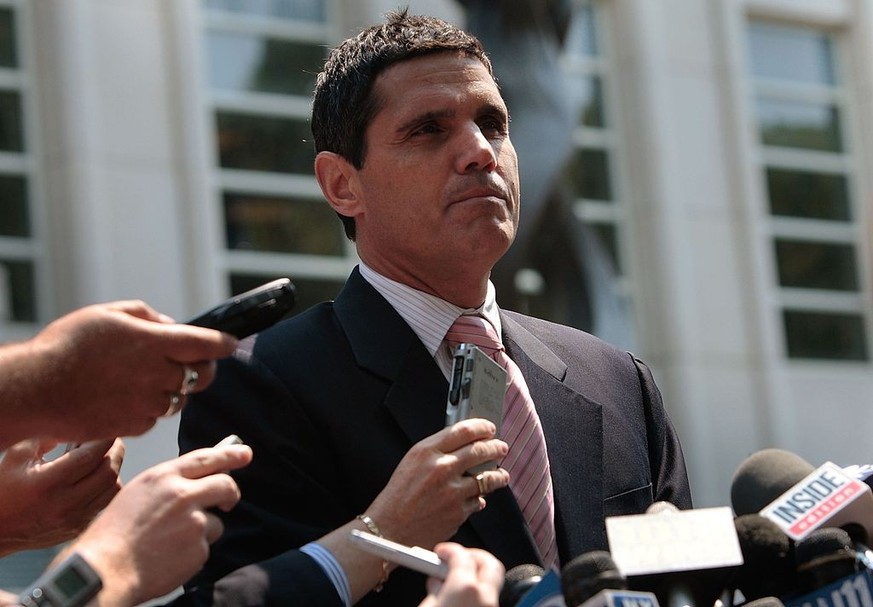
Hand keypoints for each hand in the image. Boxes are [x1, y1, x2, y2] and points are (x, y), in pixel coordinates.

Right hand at [0, 438, 123, 556]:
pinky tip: (95, 475)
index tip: (106, 426)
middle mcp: (64, 504)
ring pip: (112, 488)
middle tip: (108, 439)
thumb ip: (46, 437)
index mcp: (48, 484)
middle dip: (114, 450)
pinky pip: (105, 502)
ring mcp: (74, 519)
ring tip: (102, 456)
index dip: (104, 439)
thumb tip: (76, 425)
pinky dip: (107, 485)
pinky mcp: (78, 527)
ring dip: (113, 467)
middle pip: (108, 471)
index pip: (90, 456)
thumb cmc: (3, 488)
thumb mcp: (17, 456)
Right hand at [12, 300, 238, 442]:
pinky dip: (151, 408)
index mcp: (154, 342)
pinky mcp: (134, 425)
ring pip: (181, 399)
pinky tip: (129, 398)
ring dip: (175, 389)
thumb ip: (147, 317)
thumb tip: (171, 326)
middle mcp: (157, 374)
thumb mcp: (107, 315)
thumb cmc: (67, 346)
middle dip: (204, 368)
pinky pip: (156, 417)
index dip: (223, 343)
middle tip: (192, 363)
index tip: (230, 344)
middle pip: (203, 375)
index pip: (206, 343)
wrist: (34, 389)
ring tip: (149, 380)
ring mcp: (147, 402)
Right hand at [53, 444, 252, 606]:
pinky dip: (192, 554)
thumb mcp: (137, 493)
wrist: (103, 571)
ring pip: (215, 522)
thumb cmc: (111, 535)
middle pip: (225, 485)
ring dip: (201, 532)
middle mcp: (182, 495)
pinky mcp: (199, 548)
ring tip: (170, 542)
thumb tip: (196, 481)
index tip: (244, 454)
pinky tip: (168, 557)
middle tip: (228, 501)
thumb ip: (168, 484)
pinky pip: (204, 548)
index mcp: (163, 477)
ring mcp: (193, 522)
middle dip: (230, 493)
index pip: (206, 458)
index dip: (229, 455)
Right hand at [318, 418, 508, 603]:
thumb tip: (464, 442)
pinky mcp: (458, 513)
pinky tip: (476, 497)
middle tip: (501, 448)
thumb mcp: (412, 461)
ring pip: (487, 478)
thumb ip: (437, 450)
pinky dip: (478, 498)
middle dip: (496, 448)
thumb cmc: (398, 496)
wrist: (389, 529)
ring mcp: (452, 492)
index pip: (463, 431)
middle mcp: (442, 468)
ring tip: (501, 475)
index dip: (481, 427)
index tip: (488, 429)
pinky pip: (478, 501)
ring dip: (497, 475)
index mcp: (427, 452)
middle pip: (480, 451)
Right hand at [420, 543, 504, 606]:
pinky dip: (476, 594)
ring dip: (476, 577)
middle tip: (456, 559)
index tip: (440, 552)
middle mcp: (485, 598)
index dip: (448, 550)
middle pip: (489, 564)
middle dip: (473, 557)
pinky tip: (460, 600)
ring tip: (455, 582)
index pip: (461, 556)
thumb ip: (435, 589)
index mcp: (466, 589)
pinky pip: (487, 599)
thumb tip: (438, 583)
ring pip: (491, 583)